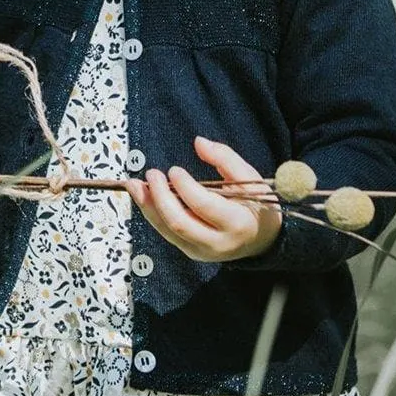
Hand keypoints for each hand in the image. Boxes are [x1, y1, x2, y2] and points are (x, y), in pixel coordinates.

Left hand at [125, 137, 281, 261]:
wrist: (261, 240)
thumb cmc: (255, 203)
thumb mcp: (248, 177)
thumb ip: (225, 158)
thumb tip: (198, 142)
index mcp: (237, 223)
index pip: (204, 206)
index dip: (185, 187)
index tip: (174, 170)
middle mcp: (217, 243)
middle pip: (179, 223)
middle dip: (160, 197)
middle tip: (151, 174)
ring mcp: (201, 252)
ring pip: (167, 231)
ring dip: (148, 206)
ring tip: (134, 184)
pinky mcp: (191, 252)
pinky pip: (167, 233)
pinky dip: (152, 213)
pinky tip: (143, 195)